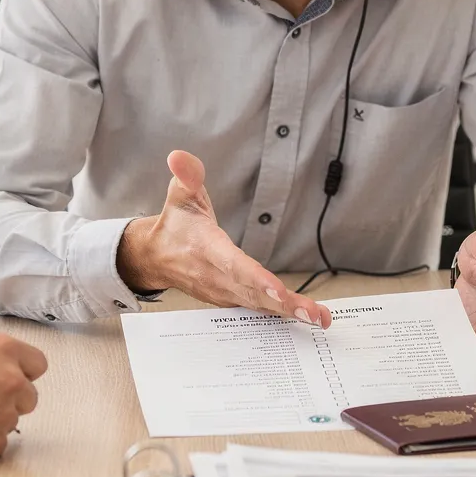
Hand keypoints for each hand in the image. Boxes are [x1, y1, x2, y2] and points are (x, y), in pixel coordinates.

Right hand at [117, 150, 331, 326]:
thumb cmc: (175, 225)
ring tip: (319, 318)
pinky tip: (307, 317)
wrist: (156, 258)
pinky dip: (281, 314)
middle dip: (284, 304)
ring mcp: (223, 292)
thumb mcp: (179, 196)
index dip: (256, 279)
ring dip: (290, 312)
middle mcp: (216, 276)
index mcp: (207, 249)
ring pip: (259, 305)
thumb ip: (186, 176)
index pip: (233, 265)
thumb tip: (179, 157)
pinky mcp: (230, 299)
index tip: (277, 290)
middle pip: (253, 293)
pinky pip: (258, 309)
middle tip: (313, 314)